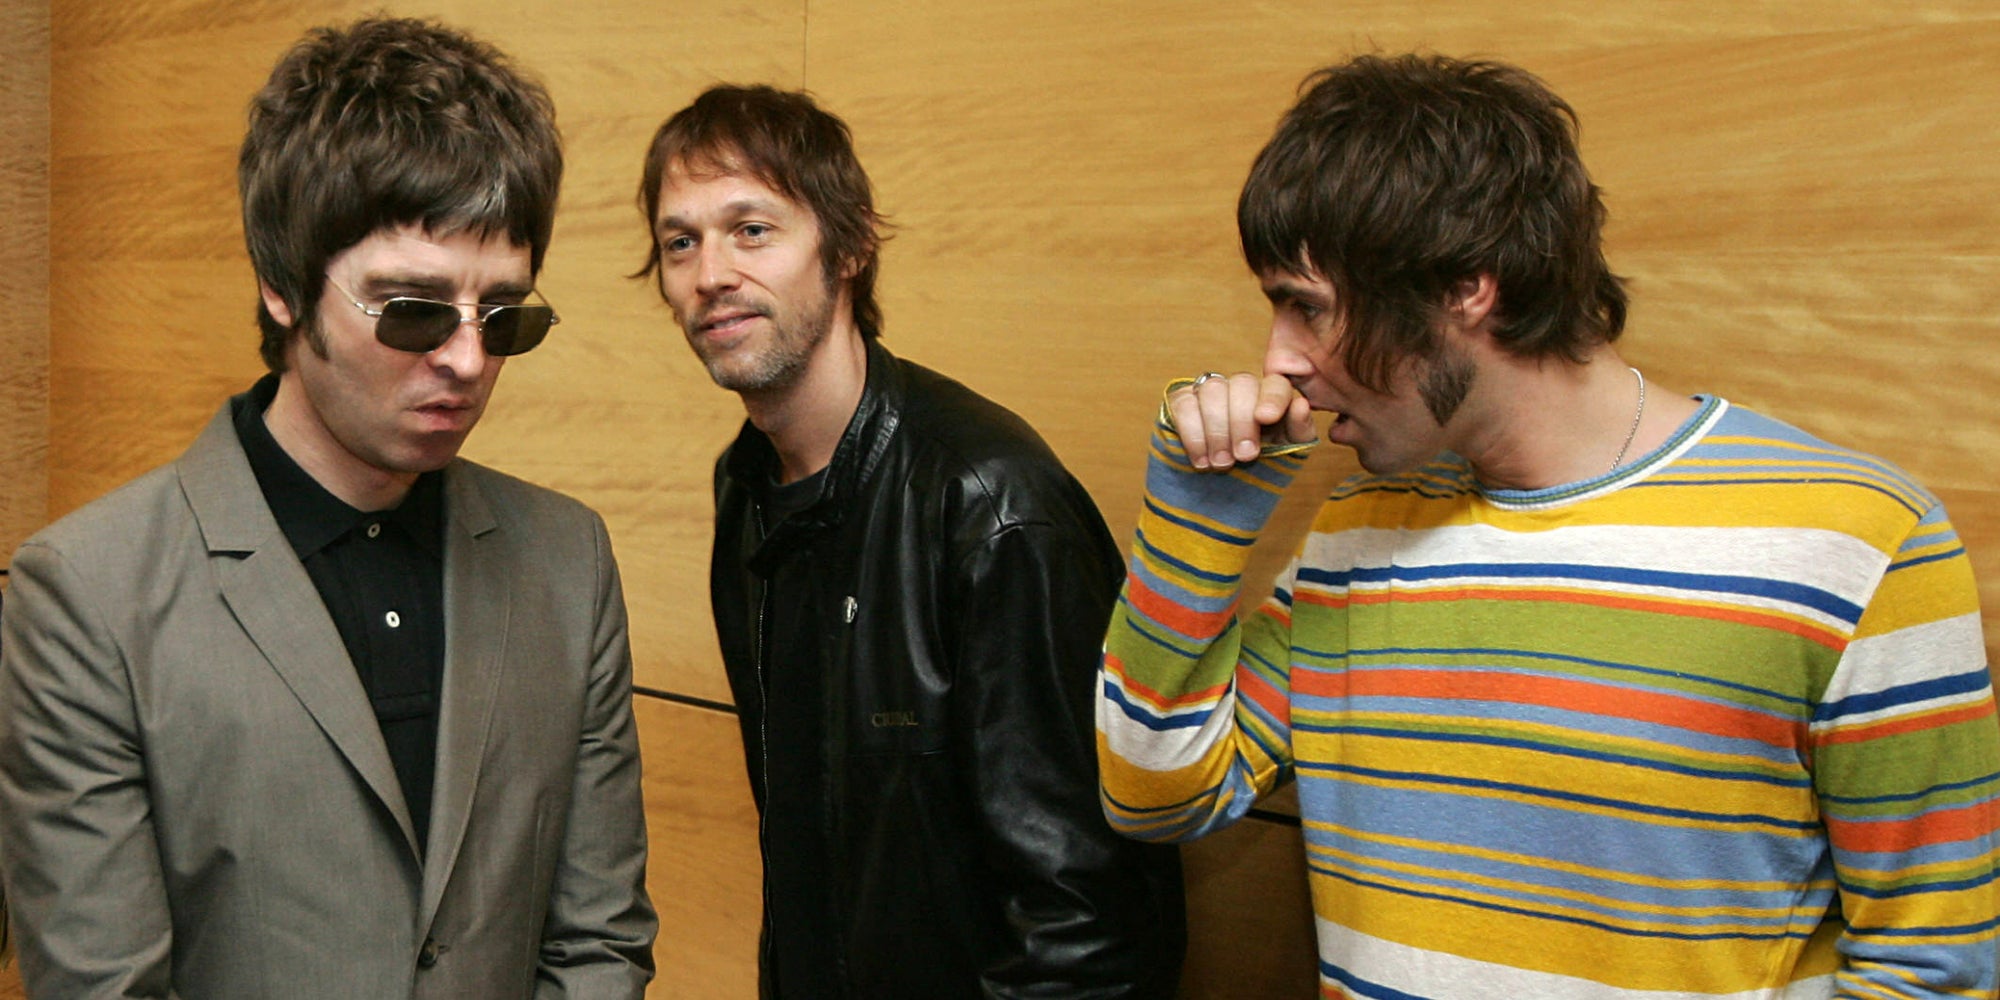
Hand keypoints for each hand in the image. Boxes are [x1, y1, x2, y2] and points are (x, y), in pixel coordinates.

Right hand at [1166, 371, 1314, 469]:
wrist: (1227, 491)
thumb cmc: (1262, 467)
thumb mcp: (1289, 453)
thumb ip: (1299, 430)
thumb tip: (1300, 405)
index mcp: (1272, 397)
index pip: (1275, 384)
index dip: (1272, 398)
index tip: (1266, 419)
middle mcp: (1241, 388)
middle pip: (1242, 384)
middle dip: (1242, 421)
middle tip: (1243, 456)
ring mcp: (1209, 392)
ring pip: (1212, 390)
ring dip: (1217, 430)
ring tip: (1221, 463)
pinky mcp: (1181, 402)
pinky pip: (1183, 404)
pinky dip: (1192, 434)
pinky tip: (1201, 460)